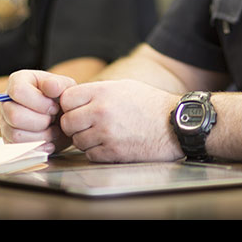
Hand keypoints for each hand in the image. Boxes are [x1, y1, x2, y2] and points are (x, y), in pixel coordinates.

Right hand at [0, 70, 76, 153]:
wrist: (65, 118)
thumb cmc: (62, 99)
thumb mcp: (66, 86)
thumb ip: (59, 84)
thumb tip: (50, 86)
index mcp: (18, 82)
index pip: (18, 91)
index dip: (39, 102)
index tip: (55, 107)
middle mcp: (6, 102)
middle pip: (14, 115)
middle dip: (41, 121)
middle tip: (53, 119)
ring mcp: (5, 122)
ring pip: (16, 135)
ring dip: (41, 136)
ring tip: (53, 130)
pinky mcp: (9, 141)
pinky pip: (18, 150)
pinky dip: (38, 148)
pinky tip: (50, 143)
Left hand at [58, 79, 181, 161]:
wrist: (174, 124)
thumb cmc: (151, 104)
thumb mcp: (124, 86)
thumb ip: (98, 91)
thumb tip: (75, 99)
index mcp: (103, 92)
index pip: (66, 99)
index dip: (69, 105)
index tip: (78, 109)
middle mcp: (101, 112)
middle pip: (67, 122)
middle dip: (75, 125)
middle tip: (88, 124)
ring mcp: (106, 133)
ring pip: (77, 141)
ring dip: (85, 140)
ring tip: (102, 134)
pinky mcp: (112, 152)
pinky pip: (90, 154)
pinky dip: (97, 151)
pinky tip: (110, 143)